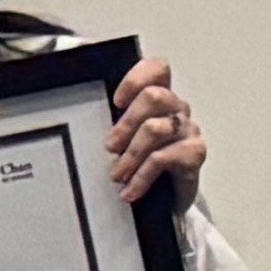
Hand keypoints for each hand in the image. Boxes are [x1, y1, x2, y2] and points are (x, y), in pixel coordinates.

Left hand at [105, 59, 207, 203]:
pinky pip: (163, 158)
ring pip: (156, 129)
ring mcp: (188, 130)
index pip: (158, 69)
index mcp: (160, 99)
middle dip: (125, 123)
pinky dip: (141, 177)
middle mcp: (177, 110)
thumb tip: (76, 116)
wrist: (167, 201)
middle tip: (109, 148)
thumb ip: (113, 123)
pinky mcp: (195, 154)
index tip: (116, 102)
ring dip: (130, 155)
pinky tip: (129, 191)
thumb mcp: (124, 140)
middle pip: (154, 96)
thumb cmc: (140, 164)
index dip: (136, 78)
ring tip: (116, 176)